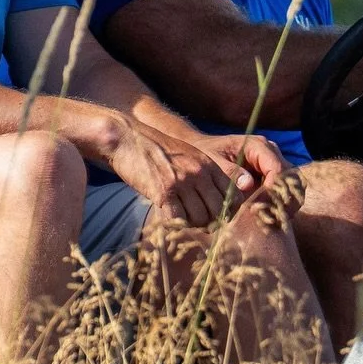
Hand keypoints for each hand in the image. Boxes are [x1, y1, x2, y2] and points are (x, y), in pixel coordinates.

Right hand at [99, 122, 238, 228]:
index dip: (228, 212)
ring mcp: (181, 182)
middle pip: (218, 212)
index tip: (216, 217)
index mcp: (209, 164)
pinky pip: (178, 219)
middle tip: (196, 223)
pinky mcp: (162, 192)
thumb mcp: (189, 155)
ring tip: (181, 218)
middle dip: (210, 223)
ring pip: (200, 219)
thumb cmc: (157, 150)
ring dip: (191, 225)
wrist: (127, 138)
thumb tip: (219, 207)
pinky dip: (175, 224)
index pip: (234, 197)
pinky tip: (168, 216)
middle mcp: (199, 173)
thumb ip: (205, 176)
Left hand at [195, 132, 305, 228]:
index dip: (271, 191)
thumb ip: (229, 171)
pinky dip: (281, 208)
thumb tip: (248, 184)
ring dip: (285, 207)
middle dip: (282, 201)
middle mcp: (272, 154)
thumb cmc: (206, 153)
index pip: (277, 169)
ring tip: (267, 220)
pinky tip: (267, 219)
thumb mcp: (212, 159)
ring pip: (295, 189)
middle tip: (266, 218)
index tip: (255, 208)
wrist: (203, 151)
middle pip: (292, 179)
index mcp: (258, 145)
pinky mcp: (274, 179)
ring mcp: (276, 166)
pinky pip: (287, 195)